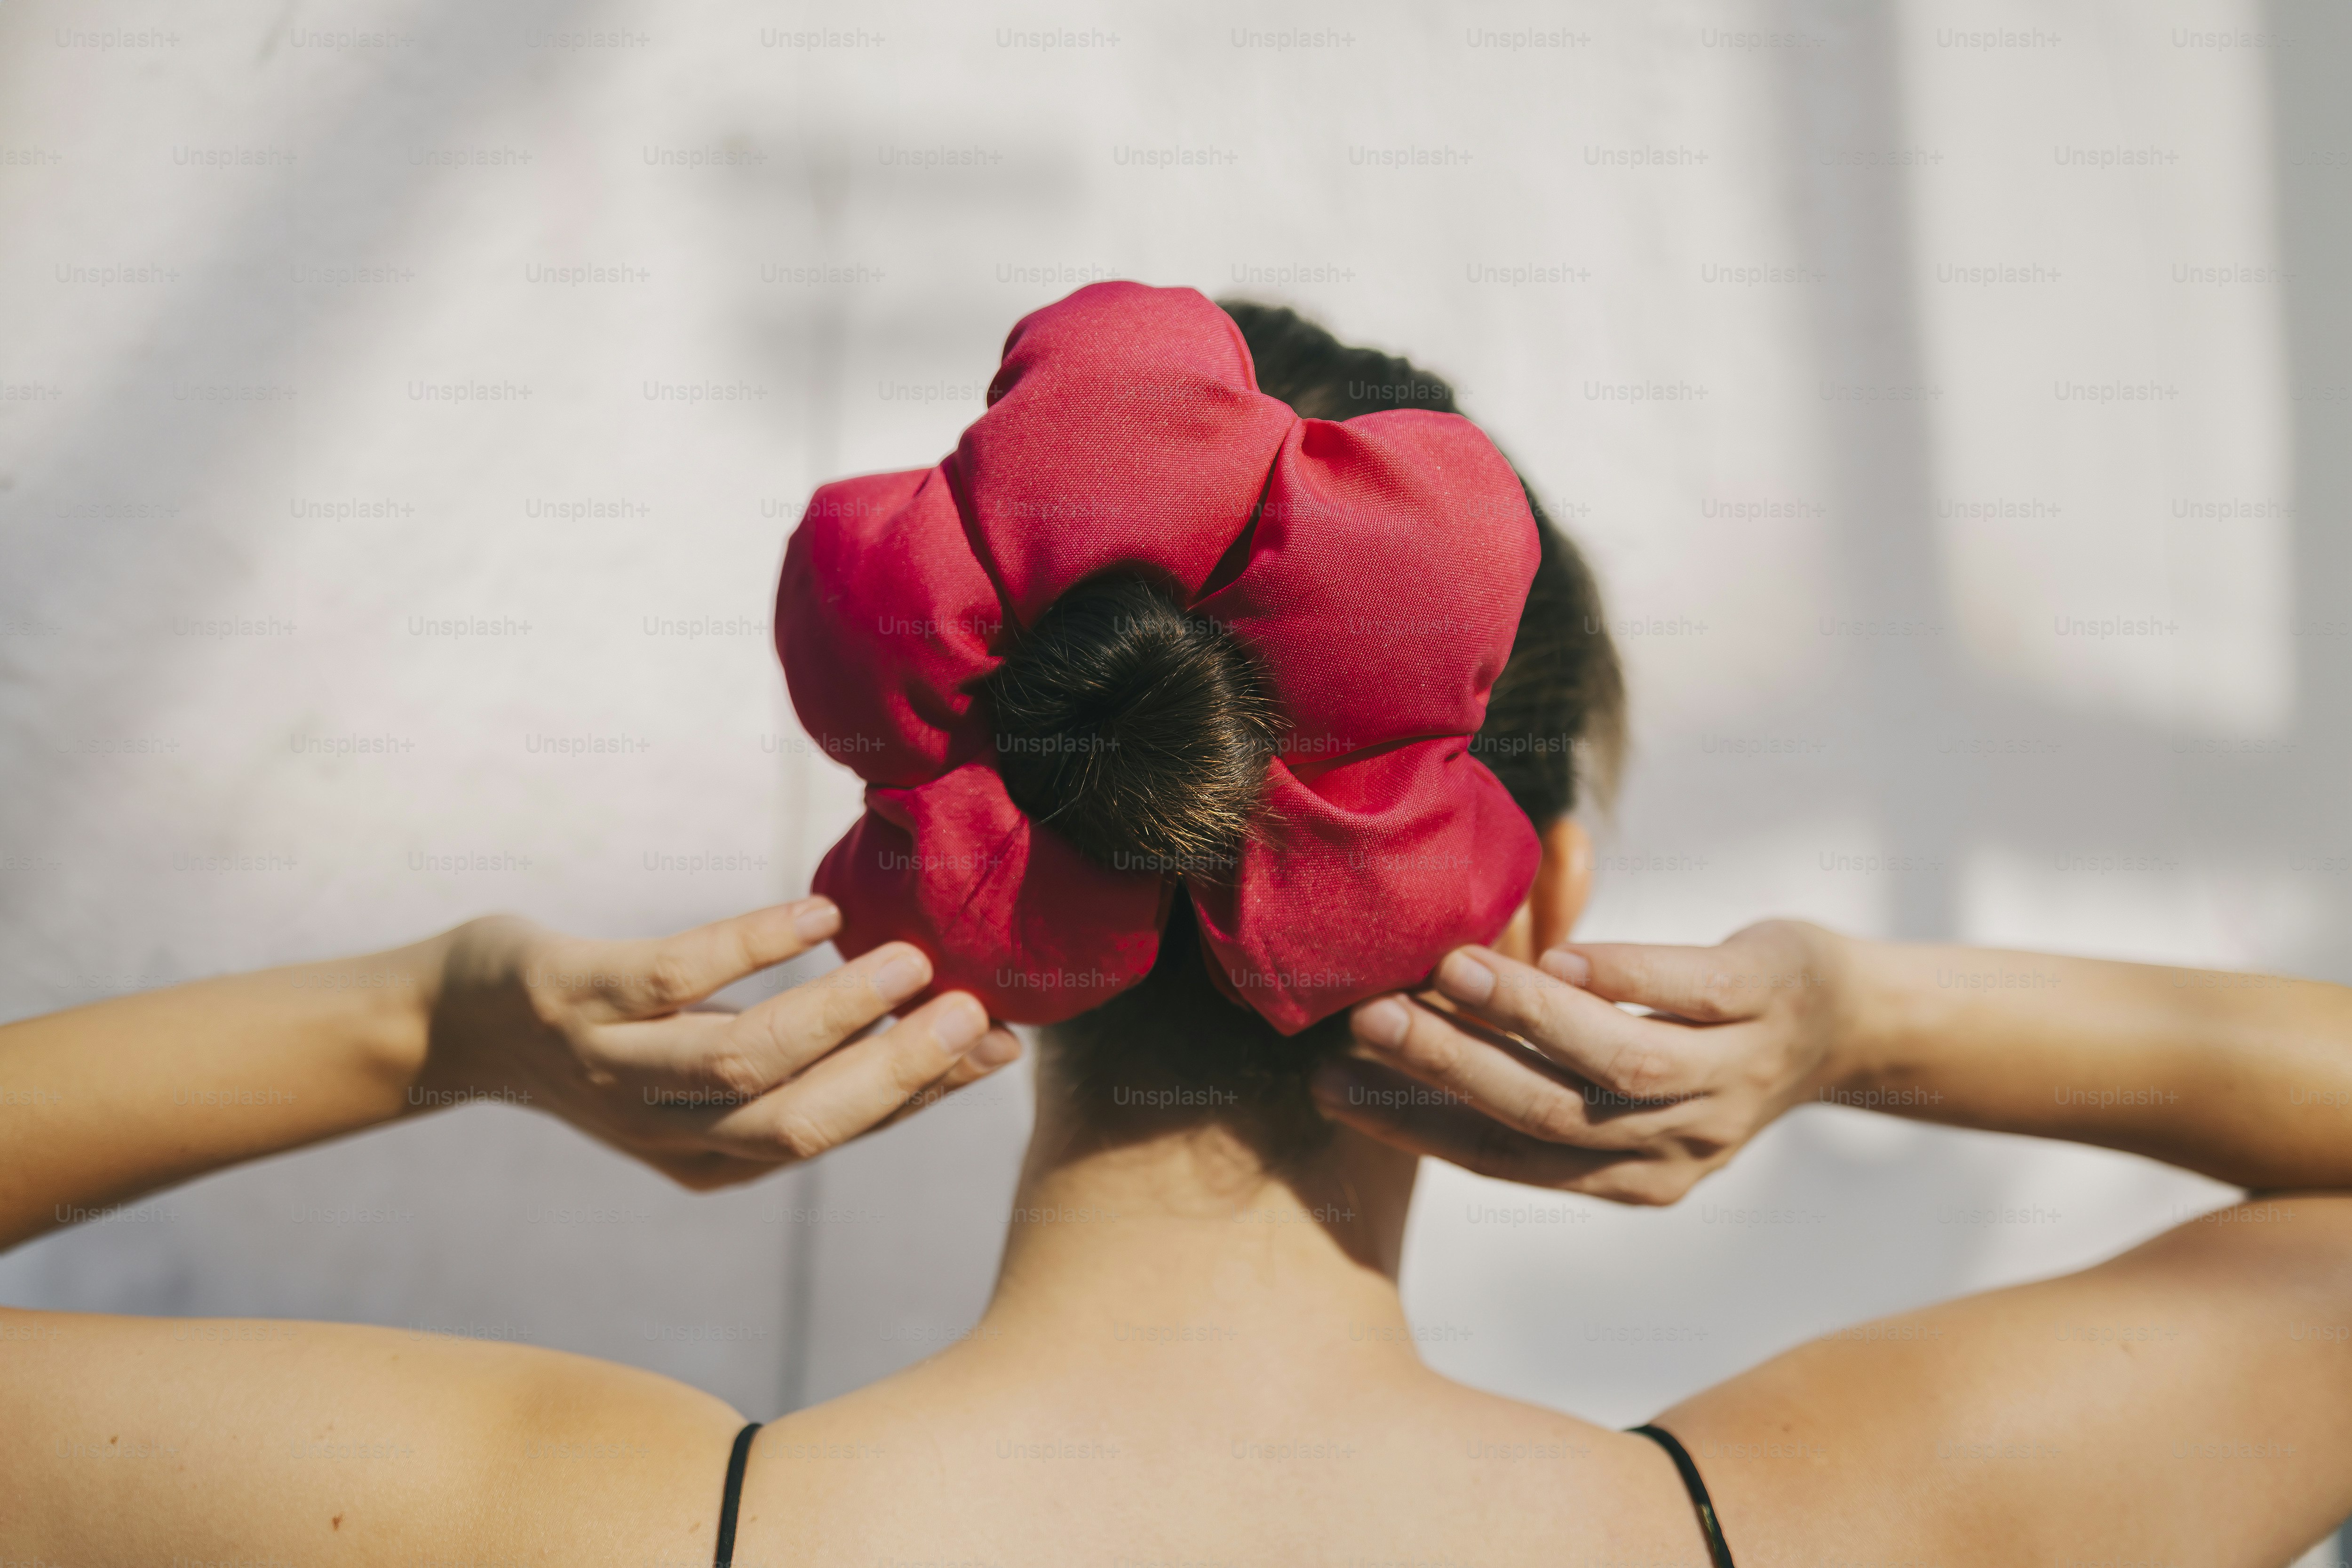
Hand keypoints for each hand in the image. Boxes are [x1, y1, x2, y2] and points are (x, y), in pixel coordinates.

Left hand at [414, 898, 1020, 1189]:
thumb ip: (797, 1058)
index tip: (1001, 1047)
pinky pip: (676, 976)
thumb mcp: (701, 1066)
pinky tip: (817, 914)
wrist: (455, 1023)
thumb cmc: (609, 1037)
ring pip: (742, 1060)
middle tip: (975, 1013)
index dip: (920, 1095)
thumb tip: (925, 1017)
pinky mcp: (573, 996)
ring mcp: (612, 1067)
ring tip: (909, 960)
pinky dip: (756, 944)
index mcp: (709, 1159)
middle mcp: (664, 1130)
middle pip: (799, 1122)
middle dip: (895, 1071)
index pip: (833, 1136)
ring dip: (836, 1013)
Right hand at [1311, 920, 1856, 1204]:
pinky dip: (1621, 976)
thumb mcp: (1614, 1060)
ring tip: (1449, 969)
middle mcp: (1676, 1144)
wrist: (1850, 1025)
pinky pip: (1685, 997)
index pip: (1503, 1158)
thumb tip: (1403, 994)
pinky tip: (1558, 952)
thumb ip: (1522, 1035)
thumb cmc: (1700, 1038)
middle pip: (1546, 1117)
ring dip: (1524, 1017)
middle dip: (1450, 1066)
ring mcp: (1727, 1078)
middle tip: (1369, 1018)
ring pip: (1613, 1063)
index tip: (1334, 1081)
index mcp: (1627, 1174)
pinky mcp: (1765, 1005)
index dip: (1415, 1123)